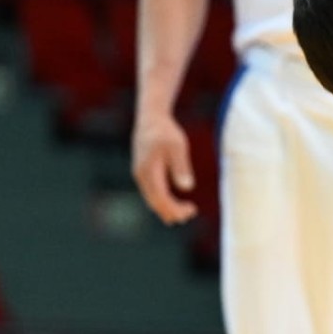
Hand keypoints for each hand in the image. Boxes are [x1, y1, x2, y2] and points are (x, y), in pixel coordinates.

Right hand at [131, 110, 196, 224]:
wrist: (151, 118)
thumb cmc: (165, 131)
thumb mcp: (177, 146)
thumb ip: (181, 167)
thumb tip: (187, 188)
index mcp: (148, 171)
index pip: (160, 198)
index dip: (175, 208)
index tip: (192, 210)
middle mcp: (141, 176)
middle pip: (154, 202)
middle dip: (172, 212)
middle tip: (191, 214)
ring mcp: (140, 175)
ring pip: (151, 199)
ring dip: (167, 208)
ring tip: (185, 213)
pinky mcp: (143, 172)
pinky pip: (151, 192)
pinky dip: (162, 201)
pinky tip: (174, 203)